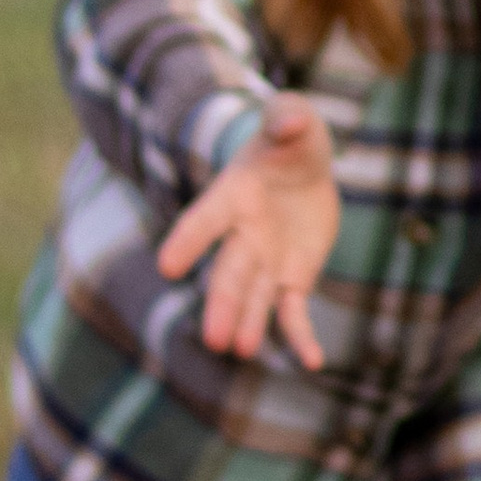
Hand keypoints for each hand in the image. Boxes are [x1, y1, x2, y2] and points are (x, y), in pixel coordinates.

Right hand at [155, 92, 339, 368]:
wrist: (303, 165)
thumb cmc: (289, 138)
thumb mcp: (293, 120)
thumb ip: (287, 118)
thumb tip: (290, 121)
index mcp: (233, 196)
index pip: (205, 220)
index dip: (188, 241)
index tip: (167, 265)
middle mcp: (244, 235)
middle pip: (230, 273)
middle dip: (223, 304)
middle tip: (215, 338)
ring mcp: (267, 260)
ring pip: (255, 298)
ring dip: (249, 325)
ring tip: (242, 351)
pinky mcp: (293, 278)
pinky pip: (294, 312)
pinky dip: (301, 337)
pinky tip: (313, 362)